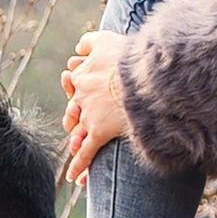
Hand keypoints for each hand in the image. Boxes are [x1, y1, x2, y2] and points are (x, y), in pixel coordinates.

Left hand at [63, 33, 133, 172]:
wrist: (143, 74)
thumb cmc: (129, 54)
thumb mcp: (106, 39)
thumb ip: (90, 42)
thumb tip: (77, 47)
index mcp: (83, 75)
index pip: (74, 87)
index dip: (77, 93)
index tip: (79, 97)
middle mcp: (81, 96)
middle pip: (73, 111)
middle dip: (74, 119)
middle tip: (75, 124)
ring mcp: (89, 115)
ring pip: (77, 133)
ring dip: (76, 142)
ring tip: (75, 149)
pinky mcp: (99, 132)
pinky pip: (85, 153)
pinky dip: (79, 166)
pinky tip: (75, 179)